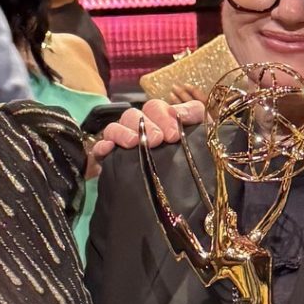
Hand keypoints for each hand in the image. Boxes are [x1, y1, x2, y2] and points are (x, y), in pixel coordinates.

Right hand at [88, 98, 202, 164]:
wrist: (190, 196)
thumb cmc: (195, 161)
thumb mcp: (202, 135)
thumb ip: (195, 114)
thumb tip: (180, 111)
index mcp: (159, 121)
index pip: (154, 107)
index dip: (164, 116)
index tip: (174, 134)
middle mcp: (139, 129)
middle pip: (133, 114)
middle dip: (146, 124)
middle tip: (158, 140)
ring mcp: (124, 144)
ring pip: (114, 127)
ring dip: (123, 132)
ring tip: (134, 143)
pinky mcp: (111, 161)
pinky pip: (100, 148)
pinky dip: (102, 146)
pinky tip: (108, 149)